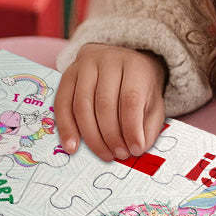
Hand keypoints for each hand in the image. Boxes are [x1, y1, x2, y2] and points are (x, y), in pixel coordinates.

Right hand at [54, 43, 165, 160]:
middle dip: (110, 136)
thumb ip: (149, 126)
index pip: (131, 99)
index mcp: (135, 66)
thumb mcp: (153, 103)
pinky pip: (62, 103)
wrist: (121, 61)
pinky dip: (66, 127)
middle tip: (118, 155)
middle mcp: (108, 61)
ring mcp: (84, 65)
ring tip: (103, 154)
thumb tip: (137, 148)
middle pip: (104, 104)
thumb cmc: (139, 87)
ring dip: (91, 136)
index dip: (132, 128)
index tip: (135, 150)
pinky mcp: (68, 73)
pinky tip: (73, 146)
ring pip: (82, 105)